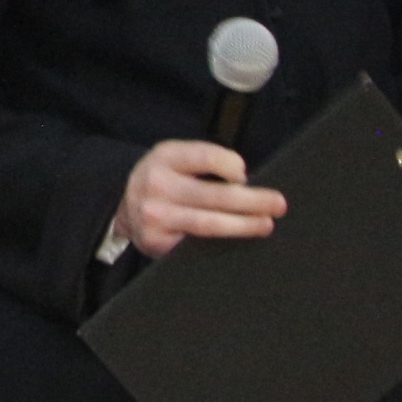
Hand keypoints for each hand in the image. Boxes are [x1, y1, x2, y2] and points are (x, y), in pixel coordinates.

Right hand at [114, 139, 286, 258]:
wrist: (124, 207)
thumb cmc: (163, 180)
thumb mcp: (175, 158)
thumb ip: (205, 162)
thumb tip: (246, 183)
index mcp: (166, 157)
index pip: (206, 157)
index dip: (231, 166)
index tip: (245, 175)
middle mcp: (157, 185)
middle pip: (215, 195)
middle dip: (252, 201)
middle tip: (277, 204)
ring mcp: (156, 216)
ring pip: (208, 224)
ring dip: (243, 225)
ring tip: (265, 224)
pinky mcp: (156, 242)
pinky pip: (195, 245)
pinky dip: (220, 244)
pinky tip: (237, 243)